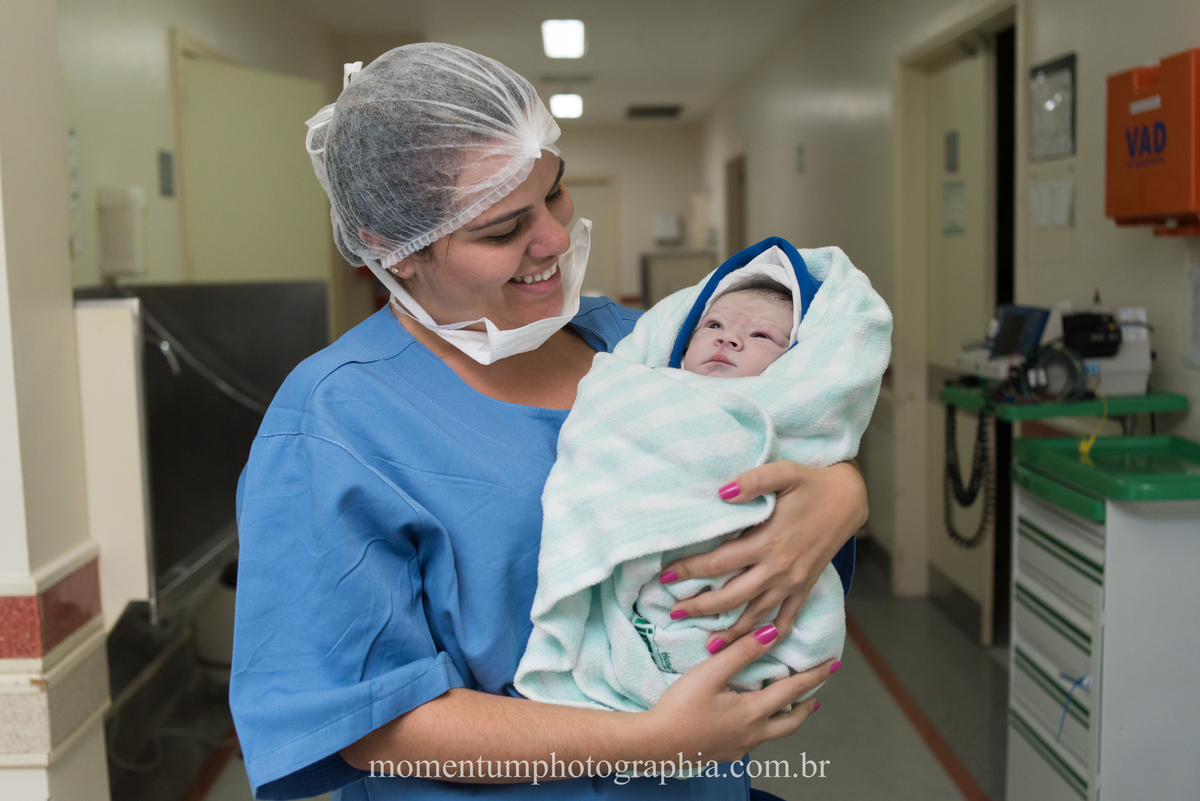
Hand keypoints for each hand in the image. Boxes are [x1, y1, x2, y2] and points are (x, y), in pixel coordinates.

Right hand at [644, 625, 833, 762]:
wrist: (656, 744)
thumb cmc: (680, 706)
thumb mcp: (710, 672)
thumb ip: (742, 652)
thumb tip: (772, 633)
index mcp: (754, 712)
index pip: (793, 690)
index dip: (815, 676)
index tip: (833, 665)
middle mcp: (753, 734)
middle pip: (792, 721)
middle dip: (807, 705)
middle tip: (816, 693)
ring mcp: (740, 747)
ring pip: (775, 734)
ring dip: (786, 717)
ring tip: (789, 706)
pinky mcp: (725, 754)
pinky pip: (755, 740)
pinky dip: (764, 726)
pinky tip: (751, 719)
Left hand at [660, 460, 866, 649]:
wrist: (849, 500)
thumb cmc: (812, 484)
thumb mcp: (784, 472)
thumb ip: (754, 481)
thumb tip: (722, 492)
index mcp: (768, 541)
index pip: (719, 563)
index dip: (689, 571)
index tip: (666, 577)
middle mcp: (778, 568)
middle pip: (731, 597)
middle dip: (700, 607)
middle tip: (673, 613)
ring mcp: (792, 582)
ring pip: (756, 614)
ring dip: (730, 631)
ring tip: (707, 644)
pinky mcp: (805, 588)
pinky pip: (787, 619)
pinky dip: (769, 637)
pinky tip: (754, 647)